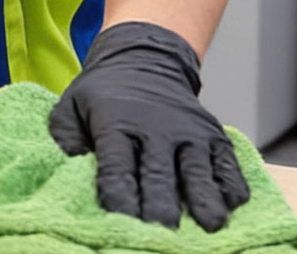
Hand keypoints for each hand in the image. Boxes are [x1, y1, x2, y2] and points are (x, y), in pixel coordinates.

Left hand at [48, 21, 249, 230]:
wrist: (145, 61)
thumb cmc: (105, 95)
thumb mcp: (72, 107)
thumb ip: (65, 138)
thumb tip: (68, 168)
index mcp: (117, 124)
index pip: (117, 166)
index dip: (118, 196)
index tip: (119, 220)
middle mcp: (156, 129)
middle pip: (159, 175)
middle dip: (160, 208)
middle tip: (162, 235)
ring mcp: (189, 132)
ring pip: (198, 170)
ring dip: (205, 199)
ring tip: (210, 224)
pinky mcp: (213, 136)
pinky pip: (228, 163)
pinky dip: (232, 185)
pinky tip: (231, 204)